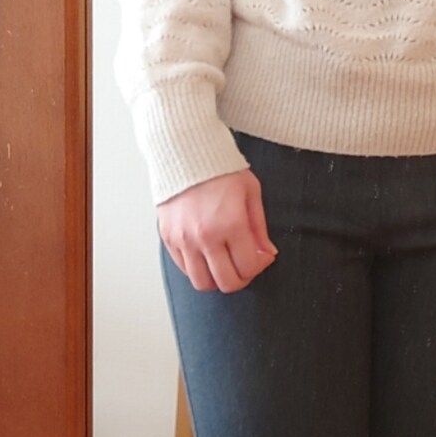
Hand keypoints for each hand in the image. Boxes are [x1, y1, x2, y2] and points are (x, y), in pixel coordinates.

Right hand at [158, 169, 277, 293]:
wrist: (186, 153)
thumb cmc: (221, 169)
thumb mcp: (251, 193)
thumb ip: (259, 228)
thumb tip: (267, 254)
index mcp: (230, 224)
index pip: (248, 267)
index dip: (260, 266)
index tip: (262, 256)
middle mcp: (205, 236)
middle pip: (226, 283)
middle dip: (241, 279)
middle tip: (246, 265)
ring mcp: (183, 239)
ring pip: (202, 283)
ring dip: (217, 279)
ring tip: (226, 264)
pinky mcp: (168, 238)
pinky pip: (184, 269)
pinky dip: (199, 269)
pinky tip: (208, 254)